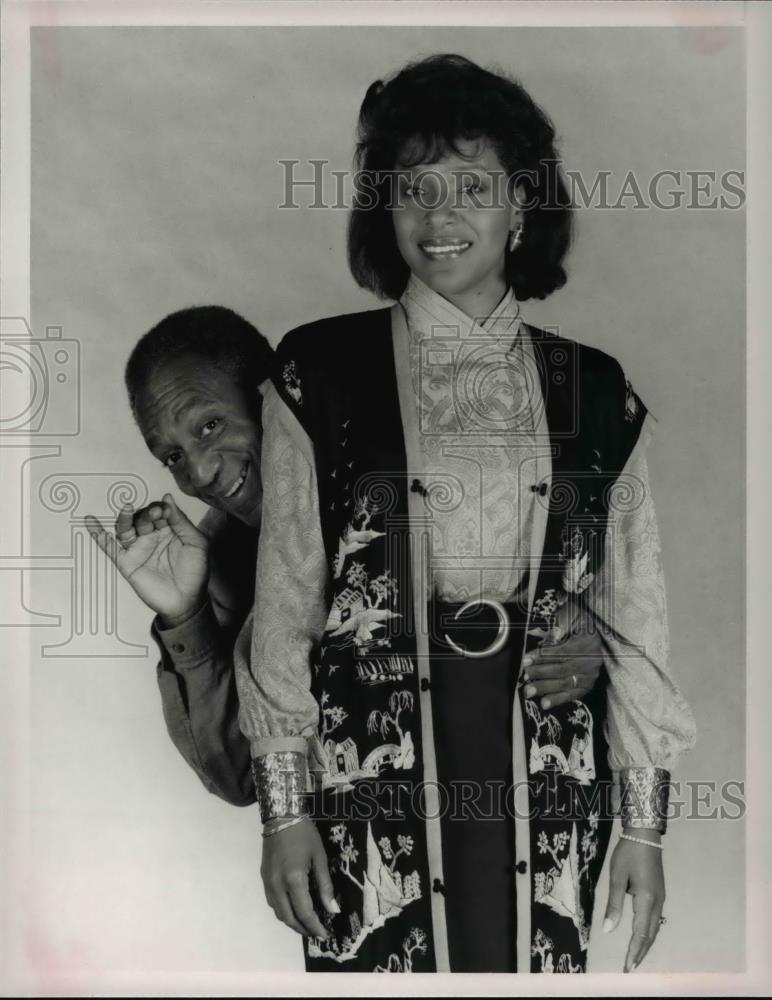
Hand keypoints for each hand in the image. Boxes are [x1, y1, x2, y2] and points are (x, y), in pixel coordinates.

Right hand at [85, 494, 208, 624]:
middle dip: (148, 513)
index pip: (160, 512)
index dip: (162, 509)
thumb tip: (168, 498)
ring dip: (125, 518)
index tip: (165, 509)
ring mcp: (138, 549)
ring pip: (126, 529)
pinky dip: (98, 535)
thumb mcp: (196, 543)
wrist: (186, 601)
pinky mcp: (127, 563)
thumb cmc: (194, 573)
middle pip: (143, 518)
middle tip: (156, 512)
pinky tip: (91, 523)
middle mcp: (152, 537)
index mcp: (169, 530)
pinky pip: (110, 547)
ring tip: (128, 508)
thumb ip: (181, 521)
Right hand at [261, 818, 338, 937]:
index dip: (315, 927)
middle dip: (303, 929)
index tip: (325, 935)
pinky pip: (272, 902)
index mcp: (293, 880)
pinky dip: (283, 911)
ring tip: (307, 924)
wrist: (281, 816)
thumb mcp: (320, 857)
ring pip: (278, 912)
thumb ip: (325, 885)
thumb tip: (333, 909)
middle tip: (317, 933)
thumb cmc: (305, 834)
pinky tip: (293, 909)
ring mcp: (267, 882)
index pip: (304, 912)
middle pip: (289, 918)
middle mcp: (277, 885)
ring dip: (292, 922)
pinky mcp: (263, 878)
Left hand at [521, 626, 603, 709]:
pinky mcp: (588, 686)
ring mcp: (590, 675)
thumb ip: (562, 625)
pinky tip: (544, 703)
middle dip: (541, 673)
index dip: (543, 656)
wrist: (599, 637)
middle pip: (562, 669)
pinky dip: (558, 700)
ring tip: (529, 691)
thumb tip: (552, 635)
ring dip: (545, 688)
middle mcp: (591, 661)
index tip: (526, 660)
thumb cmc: (580, 624)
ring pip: (566, 683)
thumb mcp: (573, 617)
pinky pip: (572, 695)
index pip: (562, 652)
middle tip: (525, 675)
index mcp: (587, 642)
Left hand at [603, 831, 665, 971]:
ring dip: (645, 943)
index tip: (627, 966)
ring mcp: (661, 898)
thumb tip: (608, 930)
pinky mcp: (659, 893)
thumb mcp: (616, 877)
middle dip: (640, 952)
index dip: (634, 951)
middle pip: (650, 934)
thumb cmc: (628, 854)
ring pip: (654, 928)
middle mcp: (657, 902)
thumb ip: (614, 905)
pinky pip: (655, 919)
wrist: (645, 835)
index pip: (641, 933)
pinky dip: (648, 932)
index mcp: (646, 899)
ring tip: (635, 956)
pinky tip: (642, 936)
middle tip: (630, 967)